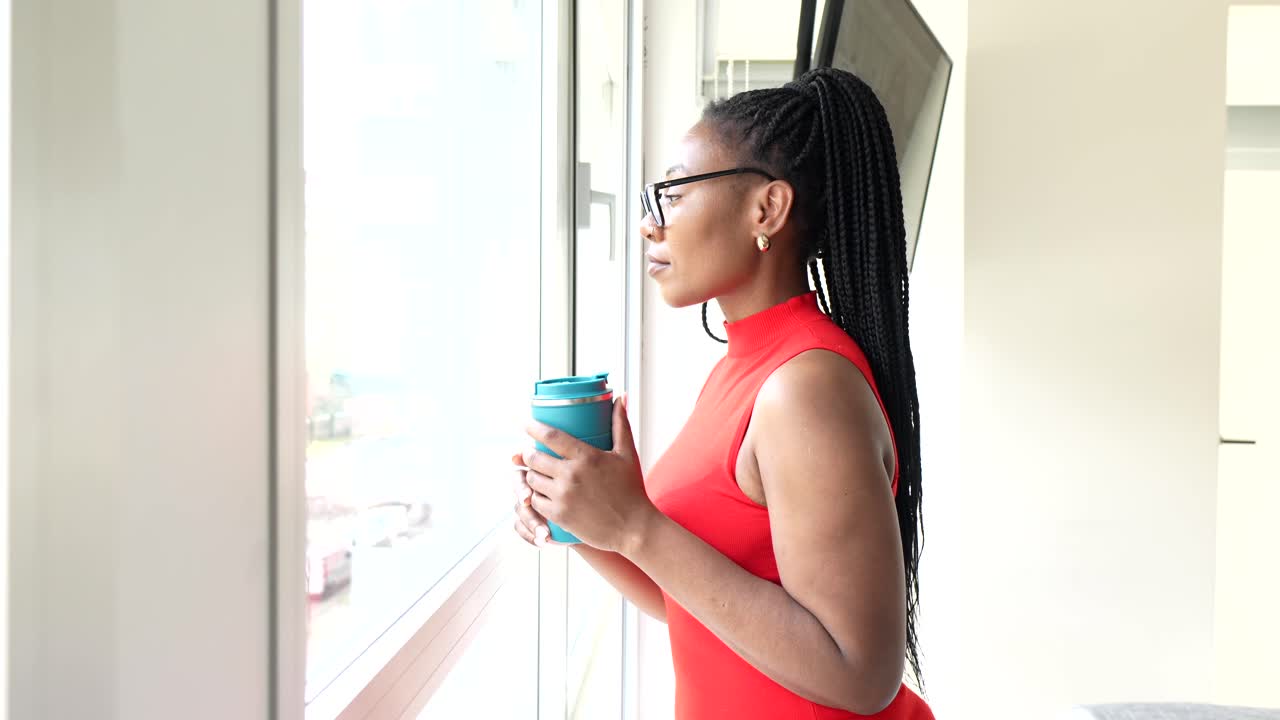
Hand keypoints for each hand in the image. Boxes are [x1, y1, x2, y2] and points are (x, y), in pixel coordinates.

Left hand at [521, 393, 655, 554]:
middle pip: (534, 457)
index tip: (526, 424)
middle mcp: (571, 475)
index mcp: (586, 456)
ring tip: (532, 470)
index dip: (533, 427)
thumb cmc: (632, 489)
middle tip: (528, 450)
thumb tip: (620, 396)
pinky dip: (534, 495)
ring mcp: (563, 496)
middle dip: (527, 452)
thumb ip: (620, 424)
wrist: (634, 528)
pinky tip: (536, 492)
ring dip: (529, 473)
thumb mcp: (627, 454)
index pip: (550, 436)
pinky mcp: (559, 516)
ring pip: (531, 479)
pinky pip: (535, 501)